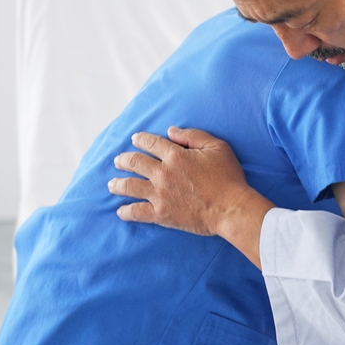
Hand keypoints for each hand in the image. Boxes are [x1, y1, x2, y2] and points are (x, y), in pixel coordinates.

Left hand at [108, 127, 258, 236]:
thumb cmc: (228, 178)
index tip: (135, 139)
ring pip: (129, 186)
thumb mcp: (218, 148)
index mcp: (176, 155)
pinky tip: (121, 211)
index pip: (150, 143)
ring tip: (112, 184)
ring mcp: (159, 194)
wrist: (231, 209)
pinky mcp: (161, 214)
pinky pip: (136, 212)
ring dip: (117, 184)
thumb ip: (193, 136)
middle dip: (123, 160)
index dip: (140, 139)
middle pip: (134, 162)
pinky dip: (126, 212)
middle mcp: (163, 173)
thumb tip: (171, 131)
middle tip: (119, 161)